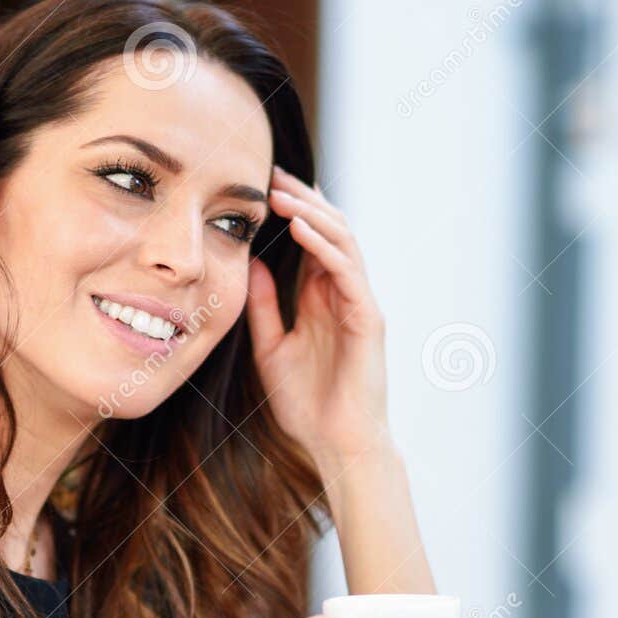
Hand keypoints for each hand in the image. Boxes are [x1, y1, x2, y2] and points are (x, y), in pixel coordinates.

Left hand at [247, 165, 391, 473]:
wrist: (336, 444)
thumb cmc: (308, 404)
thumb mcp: (271, 347)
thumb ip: (264, 305)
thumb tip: (250, 262)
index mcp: (322, 299)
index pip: (310, 241)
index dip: (290, 210)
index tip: (258, 186)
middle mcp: (344, 294)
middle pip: (329, 230)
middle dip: (301, 199)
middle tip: (269, 174)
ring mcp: (359, 304)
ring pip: (342, 241)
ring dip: (311, 213)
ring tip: (281, 191)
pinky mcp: (368, 318)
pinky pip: (347, 271)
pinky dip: (324, 246)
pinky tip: (300, 228)